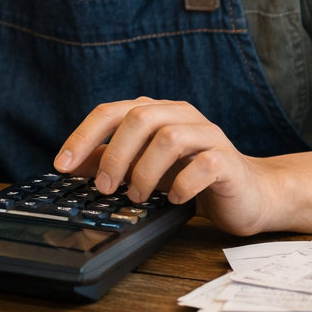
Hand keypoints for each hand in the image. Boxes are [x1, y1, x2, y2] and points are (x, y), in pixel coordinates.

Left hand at [54, 97, 281, 235]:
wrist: (249, 195)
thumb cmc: (192, 179)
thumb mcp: (144, 169)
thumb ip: (112, 162)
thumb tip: (72, 165)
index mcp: (157, 112)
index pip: (111, 111)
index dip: (83, 136)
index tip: (62, 165)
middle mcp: (181, 116)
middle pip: (140, 118)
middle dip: (115, 155)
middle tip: (105, 188)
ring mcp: (207, 136)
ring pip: (169, 138)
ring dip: (145, 171)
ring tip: (138, 196)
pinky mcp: (228, 161)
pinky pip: (202, 165)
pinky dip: (182, 185)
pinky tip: (174, 200)